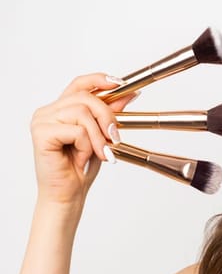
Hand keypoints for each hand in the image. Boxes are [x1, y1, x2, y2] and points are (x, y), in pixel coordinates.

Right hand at [30, 73, 137, 204]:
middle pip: (86, 98)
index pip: (80, 84)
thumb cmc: (80, 167)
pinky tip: (81, 158)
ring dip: (97, 137)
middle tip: (115, 138)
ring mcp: (42, 121)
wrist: (68, 193)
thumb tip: (129, 93)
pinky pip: (77, 131)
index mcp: (60, 109)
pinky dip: (87, 146)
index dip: (100, 79)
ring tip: (98, 153)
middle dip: (107, 117)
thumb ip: (110, 113)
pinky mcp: (41, 133)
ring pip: (82, 113)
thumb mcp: (102, 135)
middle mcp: (48, 111)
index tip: (121, 84)